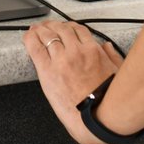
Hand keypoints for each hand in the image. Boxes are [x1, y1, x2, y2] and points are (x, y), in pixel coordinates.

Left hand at [23, 20, 124, 143]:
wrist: (95, 118)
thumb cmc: (106, 99)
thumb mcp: (116, 72)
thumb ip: (112, 55)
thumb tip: (106, 46)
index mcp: (93, 50)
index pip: (77, 29)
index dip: (68, 26)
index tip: (64, 28)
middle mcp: (76, 51)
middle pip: (61, 29)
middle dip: (52, 25)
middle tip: (46, 26)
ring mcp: (61, 60)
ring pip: (47, 35)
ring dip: (40, 29)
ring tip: (35, 29)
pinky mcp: (47, 71)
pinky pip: (35, 48)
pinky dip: (30, 39)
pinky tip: (28, 37)